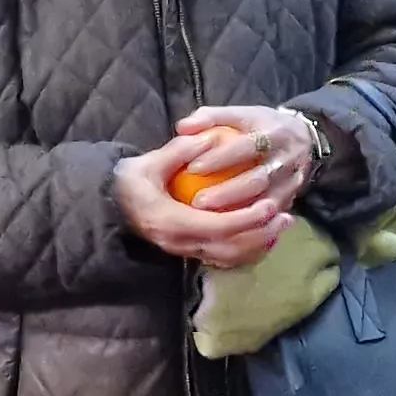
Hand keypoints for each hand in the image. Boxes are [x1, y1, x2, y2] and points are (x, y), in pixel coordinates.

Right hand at [116, 126, 292, 270]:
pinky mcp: (188, 252)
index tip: (269, 205)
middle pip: (229, 248)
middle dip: (261, 235)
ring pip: (229, 258)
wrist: (109, 206)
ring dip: (258, 244)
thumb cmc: (128, 181)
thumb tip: (209, 137)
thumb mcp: (147, 163)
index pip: (217, 227)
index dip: (247, 219)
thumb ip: (178, 151)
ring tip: (281, 225)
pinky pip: (223, 258)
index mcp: (170, 222)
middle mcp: (179, 243)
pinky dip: (247, 250)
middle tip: (286, 216)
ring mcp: (183, 251)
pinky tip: (264, 235)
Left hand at [174, 104, 318, 212]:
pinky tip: (226, 231)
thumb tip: (182, 127)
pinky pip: (271, 216)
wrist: (305, 138)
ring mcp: (293, 181)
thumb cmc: (261, 126)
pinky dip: (250, 225)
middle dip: (227, 193)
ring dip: (238, 213)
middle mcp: (287, 158)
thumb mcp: (241, 114)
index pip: (246, 146)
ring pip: (266, 202)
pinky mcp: (293, 198)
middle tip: (197, 202)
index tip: (193, 167)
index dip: (220, 158)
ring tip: (208, 220)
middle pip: (258, 179)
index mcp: (274, 132)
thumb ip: (211, 117)